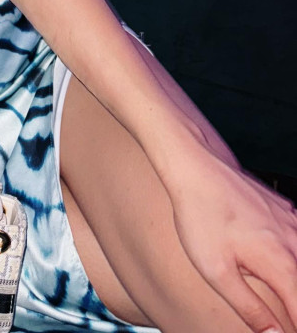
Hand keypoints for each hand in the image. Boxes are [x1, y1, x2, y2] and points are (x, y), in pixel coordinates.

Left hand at [166, 146, 296, 332]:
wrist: (194, 165)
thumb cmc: (200, 215)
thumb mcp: (217, 272)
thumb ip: (250, 309)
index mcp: (282, 265)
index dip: (293, 328)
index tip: (281, 329)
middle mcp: (295, 243)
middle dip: (293, 306)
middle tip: (278, 318)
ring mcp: (293, 223)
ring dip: (293, 285)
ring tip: (280, 297)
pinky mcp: (286, 210)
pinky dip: (293, 258)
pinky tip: (280, 262)